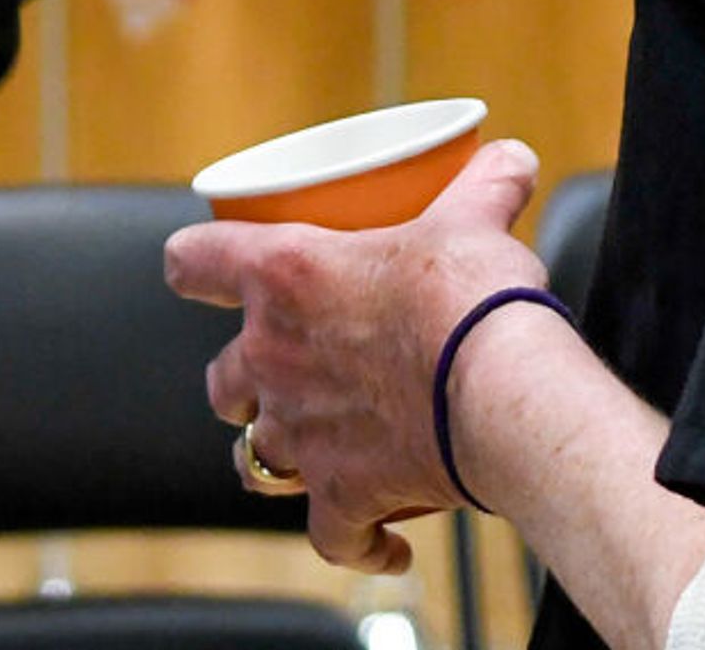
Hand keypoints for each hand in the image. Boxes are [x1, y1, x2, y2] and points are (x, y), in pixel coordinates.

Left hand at [167, 140, 549, 572]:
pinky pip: (331, 537)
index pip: (195, 260)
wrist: (503, 394)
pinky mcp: (341, 498)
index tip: (199, 265)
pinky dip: (356, 542)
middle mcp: (274, 360)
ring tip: (309, 454)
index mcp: (286, 277)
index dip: (193, 261)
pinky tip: (384, 545)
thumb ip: (484, 187)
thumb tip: (511, 158)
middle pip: (222, 379)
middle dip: (244, 380)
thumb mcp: (474, 221)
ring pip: (253, 460)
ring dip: (274, 457)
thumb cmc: (472, 298)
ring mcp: (301, 436)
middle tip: (285, 369)